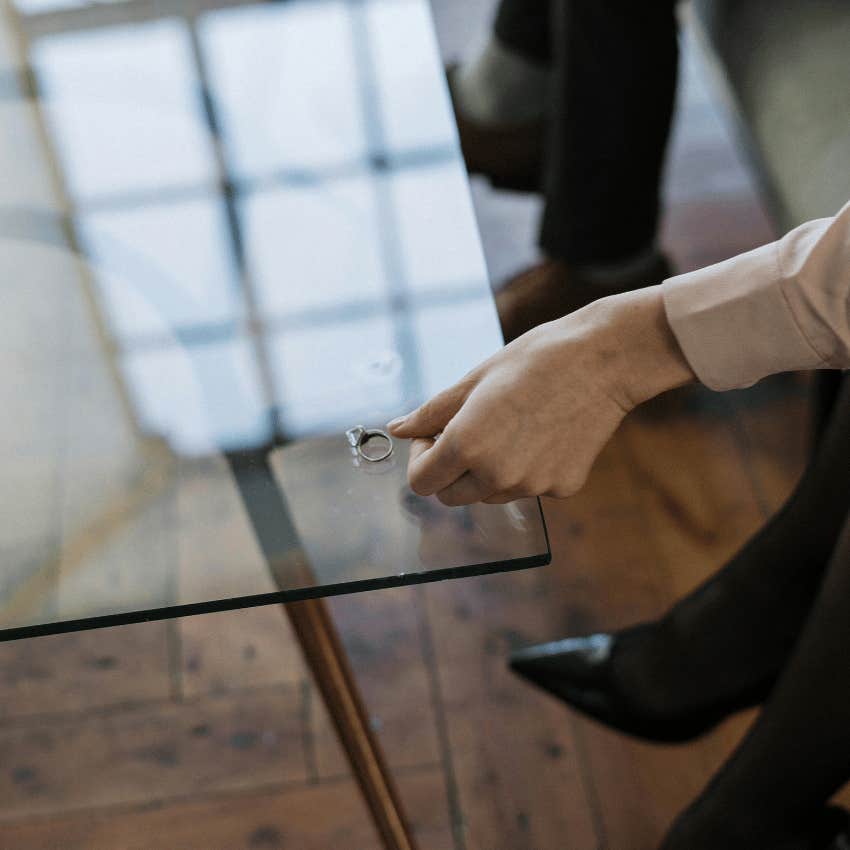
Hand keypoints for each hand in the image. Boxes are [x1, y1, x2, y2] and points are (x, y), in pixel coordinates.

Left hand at [387, 286, 693, 505]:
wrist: (603, 360)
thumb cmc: (535, 359)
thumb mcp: (474, 380)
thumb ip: (431, 413)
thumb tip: (397, 429)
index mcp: (467, 445)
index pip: (421, 482)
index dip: (420, 458)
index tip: (434, 436)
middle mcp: (497, 475)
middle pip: (451, 495)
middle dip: (449, 469)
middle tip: (466, 432)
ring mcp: (532, 485)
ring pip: (489, 494)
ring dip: (485, 471)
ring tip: (508, 427)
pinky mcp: (561, 488)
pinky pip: (528, 488)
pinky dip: (525, 469)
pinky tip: (541, 433)